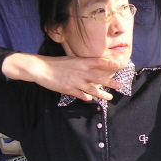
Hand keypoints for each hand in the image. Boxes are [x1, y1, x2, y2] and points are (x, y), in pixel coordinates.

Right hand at [2, 53, 122, 101]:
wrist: (41, 68)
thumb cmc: (56, 63)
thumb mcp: (70, 60)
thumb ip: (81, 65)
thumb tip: (90, 69)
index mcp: (81, 62)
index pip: (98, 61)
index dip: (108, 62)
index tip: (118, 63)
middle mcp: (80, 71)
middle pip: (98, 77)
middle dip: (110, 82)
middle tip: (119, 86)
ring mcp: (75, 81)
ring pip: (92, 89)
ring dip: (102, 94)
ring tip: (109, 97)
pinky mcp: (69, 89)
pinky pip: (80, 95)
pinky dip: (86, 97)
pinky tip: (91, 100)